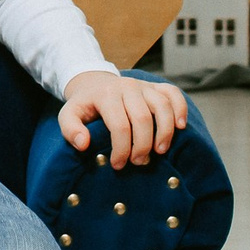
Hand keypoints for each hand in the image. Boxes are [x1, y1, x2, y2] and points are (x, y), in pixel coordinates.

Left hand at [59, 70, 188, 168]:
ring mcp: (144, 85)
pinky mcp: (156, 86)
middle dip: (142, 145)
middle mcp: (127, 87)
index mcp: (106, 95)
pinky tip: (180, 126)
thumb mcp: (69, 115)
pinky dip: (180, 108)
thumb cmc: (85, 106)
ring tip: (160, 151)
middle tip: (138, 162)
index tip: (118, 165)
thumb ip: (70, 129)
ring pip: (162, 106)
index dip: (121, 149)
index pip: (119, 125)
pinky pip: (173, 93)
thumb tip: (84, 144)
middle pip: (143, 118)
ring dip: (164, 131)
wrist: (95, 84)